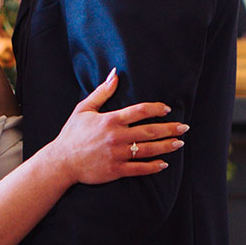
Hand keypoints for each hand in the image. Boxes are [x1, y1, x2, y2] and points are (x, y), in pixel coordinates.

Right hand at [53, 69, 185, 184]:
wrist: (61, 162)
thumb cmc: (72, 134)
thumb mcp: (84, 109)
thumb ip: (102, 92)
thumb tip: (115, 74)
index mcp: (110, 120)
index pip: (140, 111)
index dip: (156, 109)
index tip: (167, 109)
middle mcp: (116, 137)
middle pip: (149, 131)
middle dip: (169, 129)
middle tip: (184, 127)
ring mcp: (117, 154)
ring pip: (147, 150)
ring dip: (165, 146)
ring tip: (179, 143)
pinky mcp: (115, 170)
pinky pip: (138, 169)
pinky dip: (152, 167)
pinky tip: (164, 164)